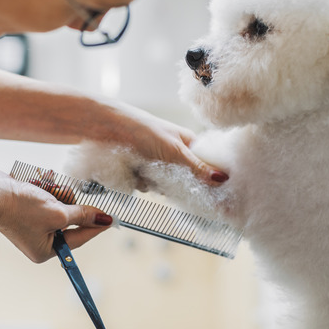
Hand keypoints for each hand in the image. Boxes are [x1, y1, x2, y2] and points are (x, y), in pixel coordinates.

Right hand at [0, 172, 111, 262]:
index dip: (97, 225)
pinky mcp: (27, 206)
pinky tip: (37, 181)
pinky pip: (46, 195)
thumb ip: (83, 215)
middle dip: (66, 202)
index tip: (112, 218)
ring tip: (43, 188)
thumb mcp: (58, 213)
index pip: (81, 237)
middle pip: (70, 218)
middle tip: (58, 195)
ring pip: (59, 203)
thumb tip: (104, 219)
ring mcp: (32, 222)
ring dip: (54, 192)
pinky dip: (43, 187)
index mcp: (46, 250)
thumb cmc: (21, 208)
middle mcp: (39, 239)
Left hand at [109, 102, 227, 185]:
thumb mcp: (174, 150)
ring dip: (157, 184)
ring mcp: (159, 163)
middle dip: (180, 186)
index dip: (214, 181)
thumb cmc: (142, 130)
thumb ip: (197, 167)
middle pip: (188, 180)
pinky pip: (149, 186)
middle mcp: (176, 153)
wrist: (105, 128)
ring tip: (147, 171)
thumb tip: (223, 179)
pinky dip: (142, 183)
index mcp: (189, 143)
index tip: (220, 199)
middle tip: (171, 182)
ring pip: (167, 186)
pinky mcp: (142, 171)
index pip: (209, 166)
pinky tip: (135, 174)